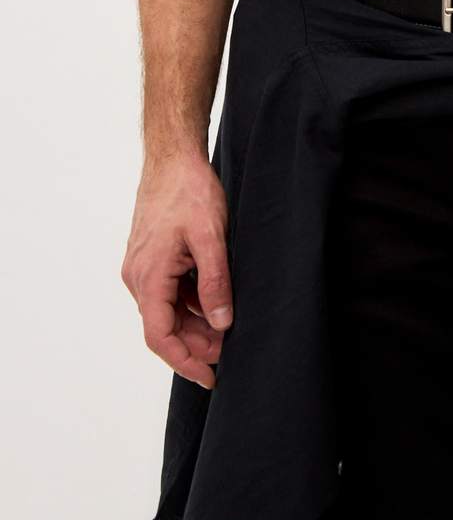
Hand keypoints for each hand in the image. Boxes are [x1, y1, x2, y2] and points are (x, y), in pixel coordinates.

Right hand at [121, 151, 232, 388]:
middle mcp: (138, 277)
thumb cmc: (189, 190)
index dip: (185, 362)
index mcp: (148, 276)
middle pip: (164, 327)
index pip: (160, 336)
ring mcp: (143, 267)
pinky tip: (215, 302)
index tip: (210, 377)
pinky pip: (169, 292)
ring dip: (195, 324)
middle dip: (196, 344)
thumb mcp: (211, 237)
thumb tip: (221, 324)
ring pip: (168, 310)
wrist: (173, 156)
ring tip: (228, 328)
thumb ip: (215, 283)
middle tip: (231, 349)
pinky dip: (191, 303)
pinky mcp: (152, 258)